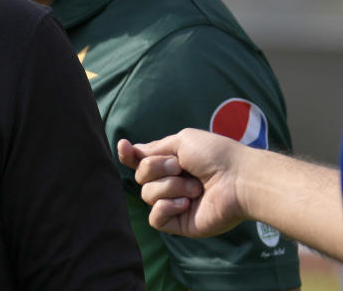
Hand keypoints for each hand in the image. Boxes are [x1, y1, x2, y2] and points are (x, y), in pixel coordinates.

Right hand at [117, 129, 249, 237]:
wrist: (240, 180)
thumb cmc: (216, 156)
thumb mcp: (182, 141)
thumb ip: (155, 148)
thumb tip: (134, 152)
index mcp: (171, 162)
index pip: (139, 161)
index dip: (128, 155)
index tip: (125, 147)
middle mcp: (170, 182)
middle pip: (139, 176)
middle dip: (156, 168)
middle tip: (180, 167)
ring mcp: (174, 203)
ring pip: (147, 195)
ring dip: (170, 187)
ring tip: (195, 187)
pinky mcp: (180, 223)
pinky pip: (156, 218)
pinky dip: (167, 207)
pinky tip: (185, 203)